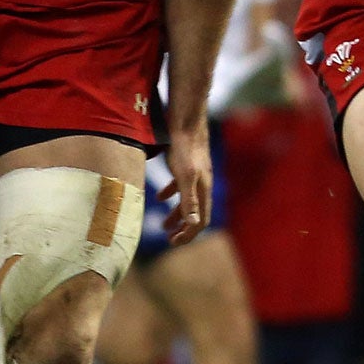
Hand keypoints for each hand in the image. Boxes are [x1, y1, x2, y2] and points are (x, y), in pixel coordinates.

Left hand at [158, 123, 212, 246]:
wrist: (185, 120)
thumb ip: (189, 200)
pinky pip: (181, 186)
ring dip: (176, 215)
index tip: (173, 242)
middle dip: (183, 229)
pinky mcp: (187, 165)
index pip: (200, 220)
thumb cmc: (185, 148)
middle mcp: (203, 184)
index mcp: (204, 189)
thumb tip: (193, 225)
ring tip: (164, 225)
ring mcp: (196, 174)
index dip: (188, 234)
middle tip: (170, 239)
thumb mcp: (185, 176)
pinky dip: (171, 194)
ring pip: (188, 201)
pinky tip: (159, 197)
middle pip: (196, 213)